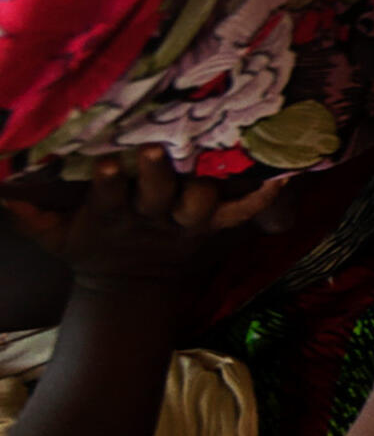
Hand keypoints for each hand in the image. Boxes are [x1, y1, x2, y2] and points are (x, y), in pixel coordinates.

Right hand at [5, 149, 282, 285]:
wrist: (130, 283)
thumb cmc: (90, 247)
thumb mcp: (56, 237)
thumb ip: (31, 217)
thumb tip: (1, 193)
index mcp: (111, 216)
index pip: (106, 197)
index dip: (108, 183)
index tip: (107, 165)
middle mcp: (151, 217)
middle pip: (157, 195)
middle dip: (157, 174)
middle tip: (157, 151)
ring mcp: (186, 223)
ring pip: (199, 205)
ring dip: (205, 188)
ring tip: (218, 162)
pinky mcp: (213, 227)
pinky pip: (242, 214)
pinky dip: (264, 200)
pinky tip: (284, 177)